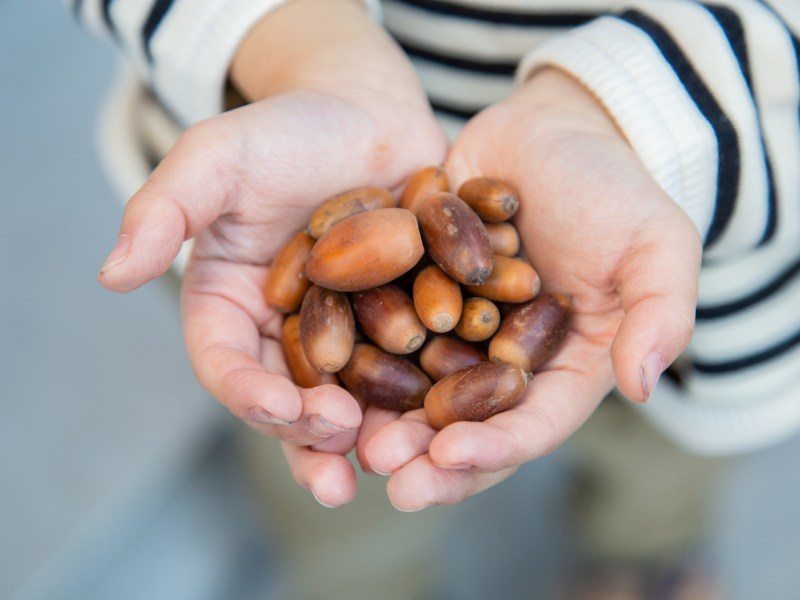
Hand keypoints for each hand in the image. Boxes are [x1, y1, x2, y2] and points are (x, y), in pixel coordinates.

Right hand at [97, 0, 447, 506]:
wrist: (363, 112)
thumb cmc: (283, 129)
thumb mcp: (217, 158)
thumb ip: (165, 209)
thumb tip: (110, 273)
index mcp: (232, 307)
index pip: (227, 364)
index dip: (248, 394)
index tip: (280, 410)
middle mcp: (287, 333)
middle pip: (291, 399)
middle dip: (312, 434)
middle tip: (343, 456)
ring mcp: (349, 334)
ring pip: (355, 398)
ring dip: (374, 436)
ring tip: (398, 460)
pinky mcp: (403, 322)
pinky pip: (414, 365)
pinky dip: (431, 392)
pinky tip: (455, 415)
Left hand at [359, 68, 701, 510]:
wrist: (555, 131)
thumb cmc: (615, 188)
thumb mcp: (656, 245)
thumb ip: (659, 314)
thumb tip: (641, 383)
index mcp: (563, 369)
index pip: (531, 424)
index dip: (492, 448)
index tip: (447, 459)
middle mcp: (503, 362)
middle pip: (465, 423)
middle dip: (424, 453)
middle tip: (381, 468)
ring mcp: (455, 331)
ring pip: (414, 386)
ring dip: (381, 414)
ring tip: (345, 433)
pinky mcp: (416, 292)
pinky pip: (383, 328)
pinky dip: (356, 348)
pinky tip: (321, 364)